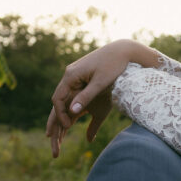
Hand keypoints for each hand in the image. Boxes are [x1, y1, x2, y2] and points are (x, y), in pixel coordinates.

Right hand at [46, 40, 156, 157]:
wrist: (123, 50)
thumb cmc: (114, 65)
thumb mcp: (100, 83)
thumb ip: (86, 97)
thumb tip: (73, 112)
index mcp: (71, 75)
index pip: (58, 98)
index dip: (60, 114)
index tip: (68, 127)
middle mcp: (70, 73)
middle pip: (59, 97)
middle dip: (60, 115)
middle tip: (65, 130)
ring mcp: (75, 73)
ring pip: (66, 94)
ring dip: (66, 109)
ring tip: (68, 125)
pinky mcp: (82, 74)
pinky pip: (73, 91)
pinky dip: (73, 102)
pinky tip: (78, 113)